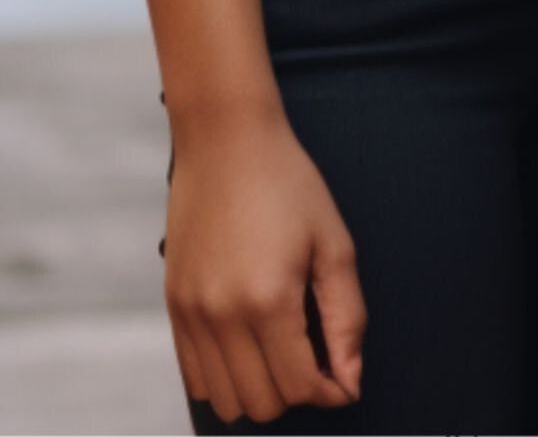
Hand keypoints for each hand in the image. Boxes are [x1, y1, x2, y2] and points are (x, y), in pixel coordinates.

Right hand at [165, 106, 363, 421]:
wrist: (227, 145)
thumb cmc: (289, 186)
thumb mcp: (334, 243)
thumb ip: (347, 316)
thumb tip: (351, 379)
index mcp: (269, 300)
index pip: (299, 386)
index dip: (331, 391)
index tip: (346, 379)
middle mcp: (222, 317)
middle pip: (261, 404)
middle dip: (298, 393)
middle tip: (320, 360)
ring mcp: (191, 316)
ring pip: (224, 400)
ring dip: (260, 391)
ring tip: (286, 353)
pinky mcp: (173, 310)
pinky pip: (195, 378)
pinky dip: (226, 379)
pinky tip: (252, 346)